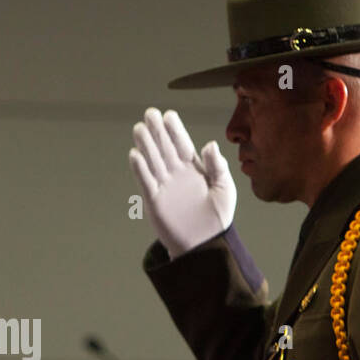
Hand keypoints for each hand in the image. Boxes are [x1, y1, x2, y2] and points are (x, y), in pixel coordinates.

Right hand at [129, 107, 236, 257]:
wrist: (205, 245)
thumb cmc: (217, 217)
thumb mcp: (225, 188)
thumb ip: (218, 166)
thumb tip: (210, 145)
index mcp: (194, 169)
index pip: (182, 144)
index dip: (175, 130)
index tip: (168, 115)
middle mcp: (176, 174)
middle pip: (164, 149)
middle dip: (157, 132)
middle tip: (149, 114)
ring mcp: (164, 187)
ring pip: (153, 161)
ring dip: (146, 145)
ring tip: (139, 129)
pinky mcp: (155, 201)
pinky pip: (146, 182)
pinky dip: (140, 169)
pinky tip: (135, 155)